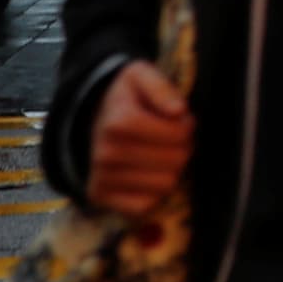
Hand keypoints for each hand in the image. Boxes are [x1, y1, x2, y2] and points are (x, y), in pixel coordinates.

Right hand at [88, 60, 193, 216]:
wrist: (95, 118)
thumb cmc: (127, 98)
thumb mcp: (141, 76)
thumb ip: (161, 87)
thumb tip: (178, 111)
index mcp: (118, 122)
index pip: (178, 134)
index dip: (187, 126)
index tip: (180, 120)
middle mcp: (106, 153)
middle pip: (175, 161)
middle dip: (183, 148)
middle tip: (174, 139)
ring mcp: (101, 177)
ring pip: (164, 185)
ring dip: (171, 170)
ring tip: (161, 154)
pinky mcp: (100, 197)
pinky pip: (144, 205)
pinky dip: (153, 191)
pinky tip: (149, 174)